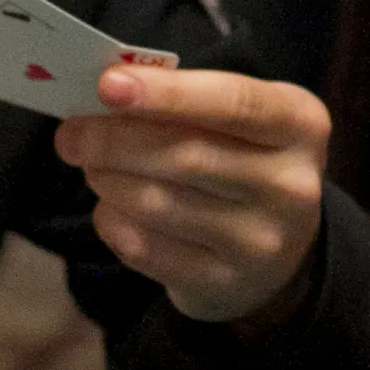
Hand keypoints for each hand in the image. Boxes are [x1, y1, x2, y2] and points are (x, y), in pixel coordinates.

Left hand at [54, 66, 328, 324]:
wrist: (273, 253)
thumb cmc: (238, 161)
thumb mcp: (233, 121)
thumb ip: (179, 100)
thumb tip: (101, 92)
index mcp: (299, 124)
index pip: (234, 102)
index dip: (168, 93)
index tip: (108, 85)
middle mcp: (291, 185)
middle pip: (186, 155)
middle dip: (114, 140)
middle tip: (70, 132)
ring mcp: (260, 241)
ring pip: (158, 203)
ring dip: (107, 179)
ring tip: (91, 165)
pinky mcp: (222, 283)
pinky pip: (144, 248)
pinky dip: (112, 220)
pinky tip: (110, 206)